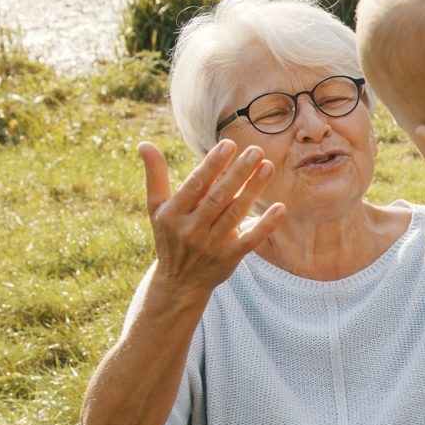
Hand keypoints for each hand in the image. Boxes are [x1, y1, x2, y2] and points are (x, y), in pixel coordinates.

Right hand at [140, 140, 283, 298]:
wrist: (179, 281)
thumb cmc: (169, 236)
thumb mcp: (156, 208)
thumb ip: (155, 175)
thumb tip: (144, 143)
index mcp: (172, 213)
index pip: (196, 185)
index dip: (213, 165)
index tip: (229, 144)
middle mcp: (191, 229)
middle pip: (218, 197)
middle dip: (238, 173)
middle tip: (256, 150)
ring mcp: (211, 244)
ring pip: (235, 213)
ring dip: (253, 190)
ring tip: (268, 167)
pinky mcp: (230, 257)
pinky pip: (250, 240)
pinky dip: (266, 225)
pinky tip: (280, 207)